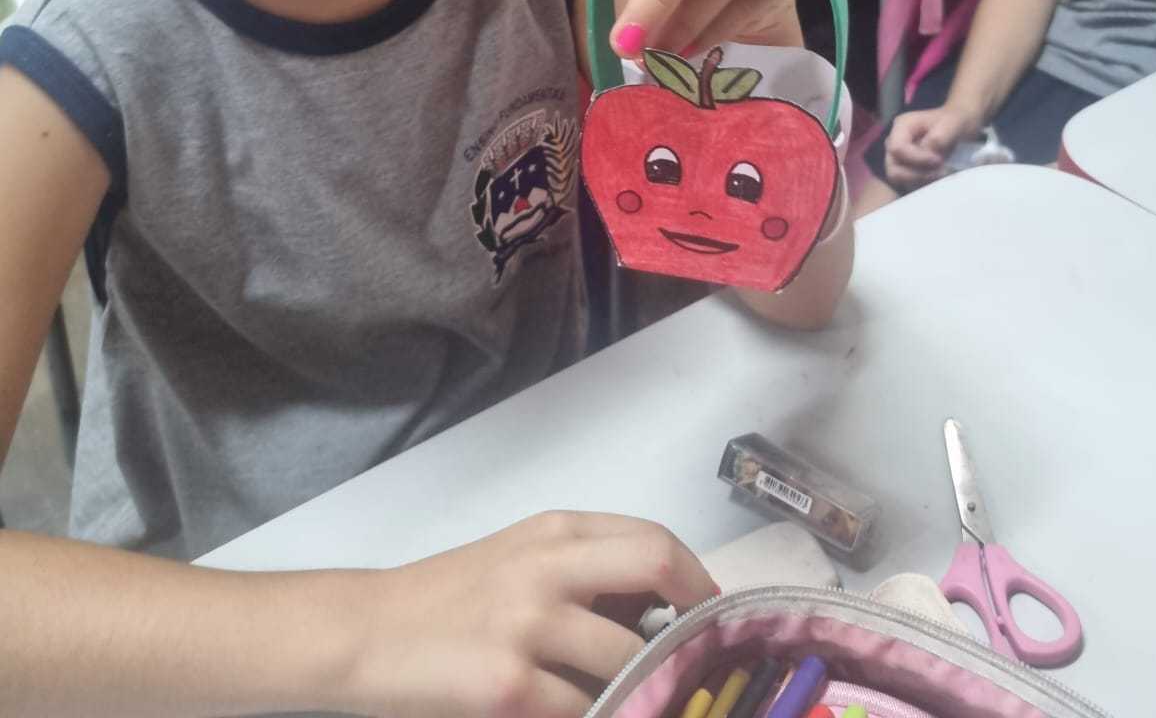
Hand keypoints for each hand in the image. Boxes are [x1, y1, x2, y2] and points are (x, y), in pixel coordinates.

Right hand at [349, 511, 716, 717]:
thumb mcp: (517, 558)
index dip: (696, 580)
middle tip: (703, 657)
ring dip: (642, 688)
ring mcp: (528, 626)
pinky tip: (586, 716)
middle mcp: (547, 567)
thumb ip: (580, 568)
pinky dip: (597, 717)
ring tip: (636, 701)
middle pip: (654, 568)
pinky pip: (583, 711)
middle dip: (694, 617)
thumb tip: (661, 608)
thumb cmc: (445, 599)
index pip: (652, 540)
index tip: (712, 616)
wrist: (366, 633)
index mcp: (553, 532)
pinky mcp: (509, 687)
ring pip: (628, 658)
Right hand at [885, 105, 979, 188]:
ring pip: (900, 179)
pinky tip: (939, 177)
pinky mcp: (907, 170)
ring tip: (942, 174)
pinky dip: (925, 184)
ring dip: (922, 181)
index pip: (897, 149)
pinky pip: (909, 185)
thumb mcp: (953, 123)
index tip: (939, 160)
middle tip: (941, 171)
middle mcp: (895, 142)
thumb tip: (929, 151)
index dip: (917, 158)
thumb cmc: (956, 121)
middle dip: (918, 175)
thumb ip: (941, 136)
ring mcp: (900, 158)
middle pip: (894, 168)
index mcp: (902, 126)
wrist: (962, 126)